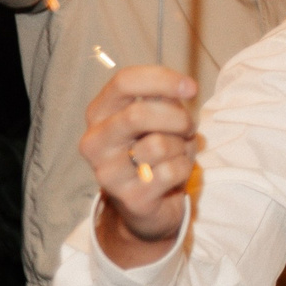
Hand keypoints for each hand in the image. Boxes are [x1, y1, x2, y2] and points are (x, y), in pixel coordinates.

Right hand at [81, 65, 202, 258]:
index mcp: (98, 114)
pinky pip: (171, 171)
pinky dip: (184, 168)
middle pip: (138, 114)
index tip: (191, 87)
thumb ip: (163, 98)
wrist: (146, 205)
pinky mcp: (130, 198)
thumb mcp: (155, 118)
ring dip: (181, 146)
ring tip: (176, 153)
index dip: (162, 79)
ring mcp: (108, 173)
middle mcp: (94, 142)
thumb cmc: (152, 151)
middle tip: (189, 126)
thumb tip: (182, 87)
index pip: (124, 82)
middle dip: (176, 117)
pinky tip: (174, 174)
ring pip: (159, 144)